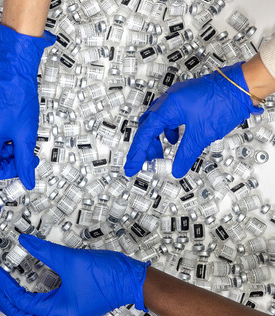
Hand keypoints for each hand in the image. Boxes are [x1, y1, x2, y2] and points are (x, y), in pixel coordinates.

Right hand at [0, 23, 54, 215]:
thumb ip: (24, 162)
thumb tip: (27, 182)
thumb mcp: (26, 133)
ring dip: (7, 150)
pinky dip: (1, 139)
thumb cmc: (17, 94)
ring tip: (22, 137)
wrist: (11, 65)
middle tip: (28, 158)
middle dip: (8, 166)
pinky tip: (12, 126)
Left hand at [0, 234, 147, 315]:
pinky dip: (26, 303)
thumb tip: (24, 241)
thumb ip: (44, 250)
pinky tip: (20, 291)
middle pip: (21, 315)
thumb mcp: (71, 260)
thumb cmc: (107, 275)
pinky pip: (40, 312)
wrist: (131, 281)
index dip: (4, 287)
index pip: (21, 303)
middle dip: (2, 298)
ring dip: (12, 302)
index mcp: (59, 313)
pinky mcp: (69, 311)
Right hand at [124, 62, 262, 178]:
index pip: (145, 133)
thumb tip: (176, 169)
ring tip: (161, 153)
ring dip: (158, 139)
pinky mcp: (187, 99)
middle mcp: (169, 100)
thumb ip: (186, 154)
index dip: (137, 153)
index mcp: (168, 106)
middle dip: (147, 147)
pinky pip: (170, 116)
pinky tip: (176, 139)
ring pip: (159, 121)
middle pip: (148, 127)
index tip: (132, 166)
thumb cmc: (226, 100)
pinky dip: (170, 130)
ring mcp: (178, 98)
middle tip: (147, 162)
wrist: (245, 84)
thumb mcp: (202, 134)